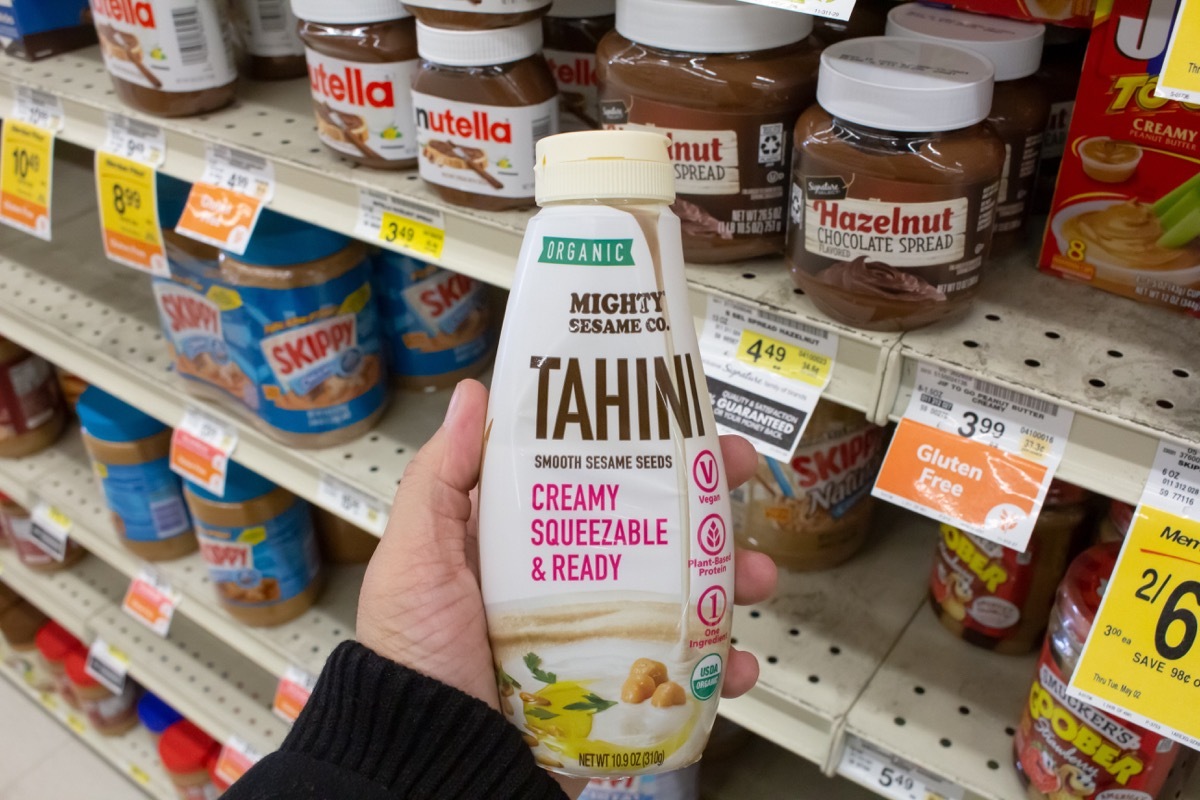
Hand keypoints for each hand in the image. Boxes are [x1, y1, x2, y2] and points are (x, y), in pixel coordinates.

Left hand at [358, 376, 777, 713]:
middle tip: (739, 480)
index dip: (643, 445)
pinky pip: (682, 673)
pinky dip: (719, 666)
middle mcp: (566, 583)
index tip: (686, 419)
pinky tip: (736, 662)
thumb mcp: (418, 556)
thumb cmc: (414, 657)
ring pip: (680, 596)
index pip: (592, 475)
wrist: (434, 763)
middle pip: (651, 530)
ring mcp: (597, 638)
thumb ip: (442, 478)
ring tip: (753, 577)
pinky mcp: (617, 692)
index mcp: (522, 542)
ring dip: (727, 582)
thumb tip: (473, 396)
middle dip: (705, 505)